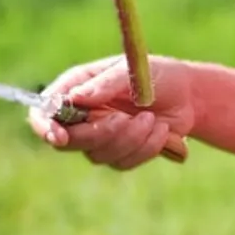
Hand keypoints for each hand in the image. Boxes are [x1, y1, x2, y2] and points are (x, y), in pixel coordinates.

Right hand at [30, 54, 197, 170]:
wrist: (190, 97)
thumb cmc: (159, 75)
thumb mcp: (135, 71)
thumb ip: (107, 84)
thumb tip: (76, 97)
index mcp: (78, 86)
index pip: (45, 111)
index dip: (46, 126)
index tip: (61, 136)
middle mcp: (83, 114)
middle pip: (69, 140)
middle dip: (99, 133)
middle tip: (125, 119)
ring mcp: (99, 136)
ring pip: (98, 154)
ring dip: (129, 139)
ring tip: (150, 118)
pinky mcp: (119, 153)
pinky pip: (122, 163)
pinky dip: (145, 148)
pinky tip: (161, 130)